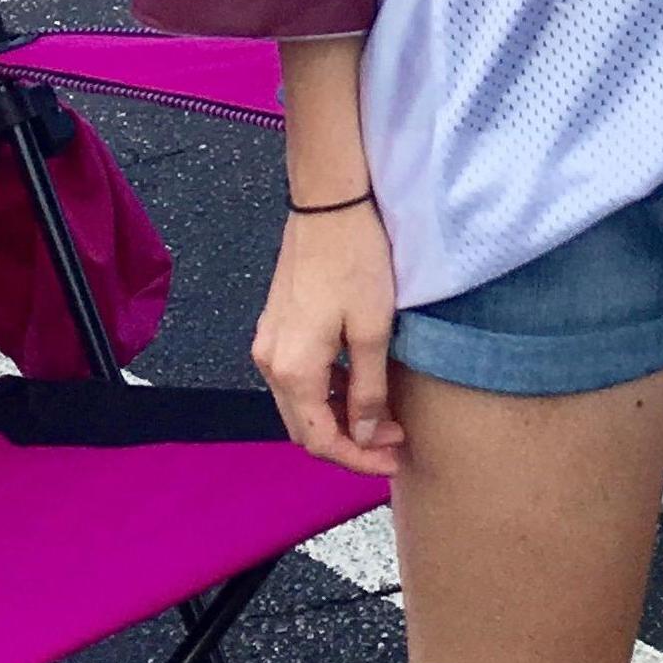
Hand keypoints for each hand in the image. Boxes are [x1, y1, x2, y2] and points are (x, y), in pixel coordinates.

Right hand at [252, 202, 405, 476]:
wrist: (329, 203)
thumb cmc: (355, 260)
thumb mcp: (372, 329)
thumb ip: (368, 389)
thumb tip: (368, 434)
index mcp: (292, 370)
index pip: (320, 440)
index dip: (358, 458)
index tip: (393, 458)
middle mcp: (270, 363)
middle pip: (304, 427)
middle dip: (349, 442)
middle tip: (393, 440)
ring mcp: (268, 342)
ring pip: (299, 403)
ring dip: (337, 416)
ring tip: (382, 414)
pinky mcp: (276, 325)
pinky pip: (296, 377)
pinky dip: (325, 391)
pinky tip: (356, 382)